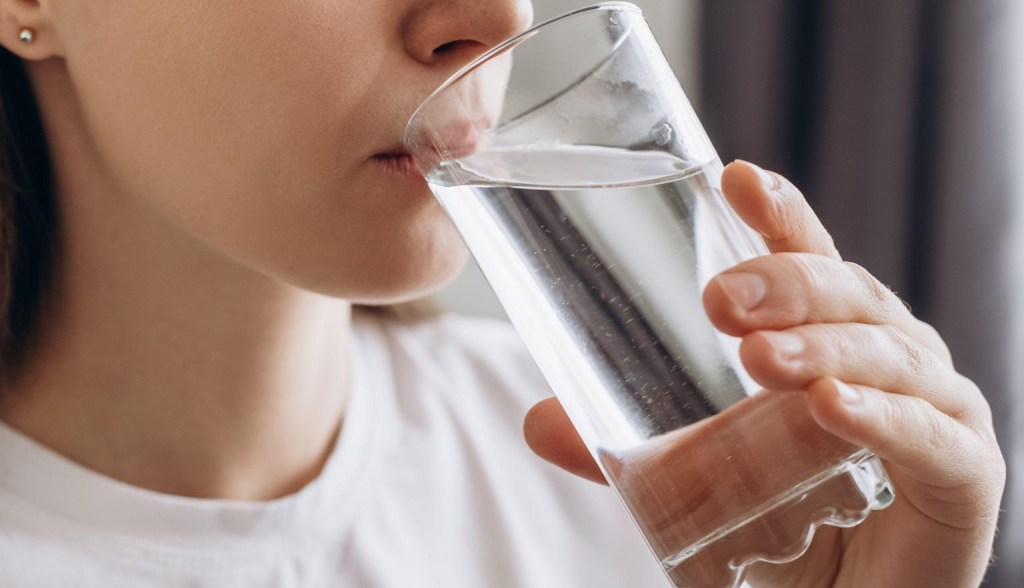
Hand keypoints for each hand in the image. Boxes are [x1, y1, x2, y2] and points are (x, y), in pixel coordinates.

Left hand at [523, 161, 1004, 586]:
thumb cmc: (784, 529)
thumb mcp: (702, 478)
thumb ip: (630, 450)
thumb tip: (539, 421)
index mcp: (832, 341)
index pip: (811, 260)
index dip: (779, 216)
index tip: (734, 177)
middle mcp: (891, 361)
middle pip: (849, 295)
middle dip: (788, 285)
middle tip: (720, 299)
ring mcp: (936, 410)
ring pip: (886, 354)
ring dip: (820, 348)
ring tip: (756, 357)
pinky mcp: (963, 475)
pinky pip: (928, 435)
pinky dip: (880, 417)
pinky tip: (829, 408)